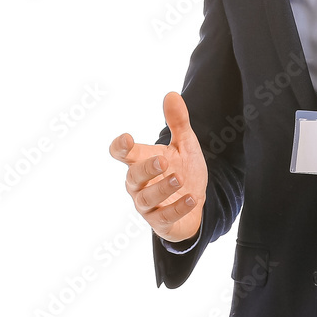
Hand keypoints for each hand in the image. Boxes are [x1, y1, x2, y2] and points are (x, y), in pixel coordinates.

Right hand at [109, 92, 207, 241]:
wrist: (196, 202)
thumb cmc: (183, 170)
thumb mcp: (184, 145)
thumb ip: (178, 122)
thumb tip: (172, 94)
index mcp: (141, 162)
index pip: (121, 154)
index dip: (120, 147)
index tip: (127, 139)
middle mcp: (139, 185)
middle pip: (133, 177)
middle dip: (146, 168)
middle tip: (162, 160)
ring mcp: (148, 205)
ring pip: (146, 199)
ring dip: (162, 188)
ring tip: (179, 178)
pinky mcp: (161, 222)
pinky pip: (164, 217)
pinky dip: (177, 208)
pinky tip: (191, 198)